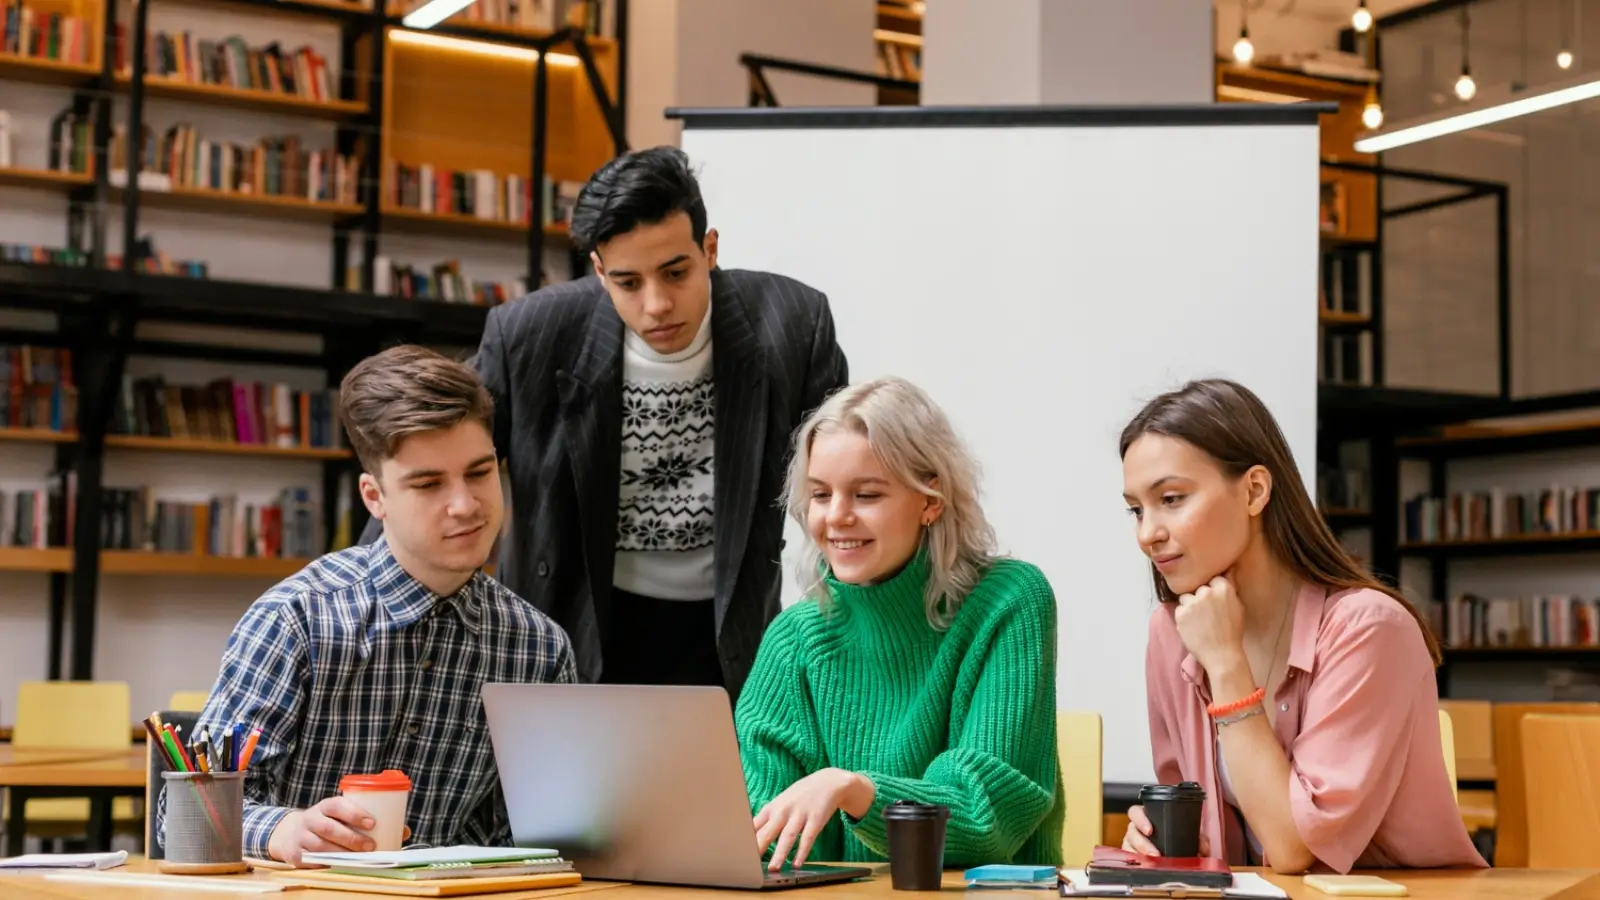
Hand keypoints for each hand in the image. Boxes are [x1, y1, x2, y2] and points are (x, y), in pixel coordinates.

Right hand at [267, 797, 382, 866]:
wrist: (291, 832)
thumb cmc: (329, 823)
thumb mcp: (343, 817)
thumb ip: (368, 821)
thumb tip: (404, 832)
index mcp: (325, 806)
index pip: (337, 805)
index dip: (354, 812)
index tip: (372, 823)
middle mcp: (310, 819)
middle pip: (329, 828)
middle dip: (351, 838)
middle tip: (371, 846)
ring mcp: (300, 837)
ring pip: (320, 846)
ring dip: (341, 853)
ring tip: (359, 858)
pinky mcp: (295, 854)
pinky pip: (311, 861)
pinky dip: (326, 864)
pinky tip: (339, 866)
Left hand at [752, 768, 874, 870]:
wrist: (827, 781)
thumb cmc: (799, 796)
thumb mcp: (780, 804)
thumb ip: (766, 820)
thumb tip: (749, 839)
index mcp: (772, 808)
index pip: (754, 826)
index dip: (745, 840)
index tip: (738, 853)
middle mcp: (784, 811)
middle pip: (768, 831)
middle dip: (759, 848)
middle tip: (750, 865)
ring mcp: (800, 814)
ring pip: (788, 836)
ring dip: (780, 853)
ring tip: (773, 868)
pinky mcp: (816, 819)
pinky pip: (808, 837)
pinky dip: (802, 851)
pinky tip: (797, 863)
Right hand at [1122, 805, 1210, 856]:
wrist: (1175, 853)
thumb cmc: (1175, 836)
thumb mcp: (1187, 833)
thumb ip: (1198, 838)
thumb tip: (1204, 847)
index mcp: (1147, 817)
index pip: (1136, 812)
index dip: (1140, 820)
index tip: (1150, 830)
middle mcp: (1137, 828)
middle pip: (1131, 831)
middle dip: (1141, 843)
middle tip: (1154, 852)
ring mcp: (1132, 842)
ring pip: (1129, 846)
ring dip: (1140, 854)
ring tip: (1152, 862)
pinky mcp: (1131, 856)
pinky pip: (1128, 858)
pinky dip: (1135, 862)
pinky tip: (1144, 866)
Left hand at [1173, 575, 1247, 677]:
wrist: (1222, 655)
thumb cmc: (1232, 632)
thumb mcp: (1238, 606)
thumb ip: (1230, 587)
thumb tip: (1229, 568)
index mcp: (1223, 588)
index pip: (1213, 579)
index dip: (1213, 590)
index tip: (1215, 601)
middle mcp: (1206, 592)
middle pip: (1198, 588)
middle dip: (1201, 598)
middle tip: (1208, 614)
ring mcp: (1192, 602)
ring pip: (1186, 597)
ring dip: (1190, 606)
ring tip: (1199, 621)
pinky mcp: (1180, 613)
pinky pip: (1179, 609)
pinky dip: (1183, 617)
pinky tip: (1193, 627)